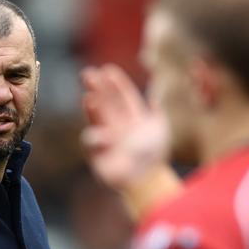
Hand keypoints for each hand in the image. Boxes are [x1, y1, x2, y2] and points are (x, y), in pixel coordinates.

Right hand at [80, 64, 169, 189]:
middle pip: (106, 102)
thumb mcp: (160, 128)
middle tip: (87, 74)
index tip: (107, 69)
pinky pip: (91, 141)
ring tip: (89, 98)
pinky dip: (96, 137)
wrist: (146, 179)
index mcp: (133, 117)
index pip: (122, 95)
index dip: (115, 82)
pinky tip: (104, 136)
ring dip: (91, 107)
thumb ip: (157, 109)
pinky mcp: (96, 153)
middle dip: (97, 88)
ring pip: (96, 118)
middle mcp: (117, 125)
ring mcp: (106, 138)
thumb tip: (156, 91)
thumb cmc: (155, 155)